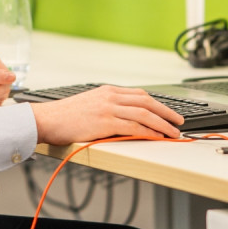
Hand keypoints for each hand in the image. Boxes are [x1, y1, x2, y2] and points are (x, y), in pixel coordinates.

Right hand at [30, 85, 183, 143]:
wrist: (48, 119)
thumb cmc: (65, 116)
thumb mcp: (90, 104)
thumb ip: (107, 106)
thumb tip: (125, 117)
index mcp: (107, 90)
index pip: (139, 94)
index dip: (158, 104)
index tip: (168, 112)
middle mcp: (110, 96)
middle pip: (147, 101)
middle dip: (167, 112)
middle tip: (179, 121)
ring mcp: (109, 108)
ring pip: (145, 113)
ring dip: (163, 124)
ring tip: (174, 133)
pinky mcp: (106, 121)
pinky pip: (134, 126)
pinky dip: (150, 131)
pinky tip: (158, 137)